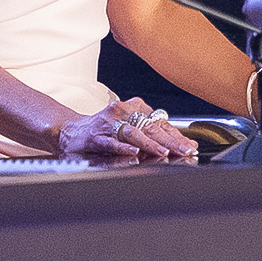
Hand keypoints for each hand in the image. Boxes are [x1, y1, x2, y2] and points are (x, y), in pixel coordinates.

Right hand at [55, 98, 198, 159]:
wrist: (70, 131)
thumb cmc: (104, 130)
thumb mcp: (130, 126)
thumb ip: (152, 133)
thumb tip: (182, 144)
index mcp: (134, 107)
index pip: (160, 122)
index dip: (176, 135)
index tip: (190, 146)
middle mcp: (122, 111)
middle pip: (150, 127)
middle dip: (170, 141)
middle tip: (185, 151)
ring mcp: (107, 123)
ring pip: (132, 133)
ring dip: (149, 144)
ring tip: (163, 152)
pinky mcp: (95, 136)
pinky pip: (111, 142)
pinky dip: (122, 147)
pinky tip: (133, 152)